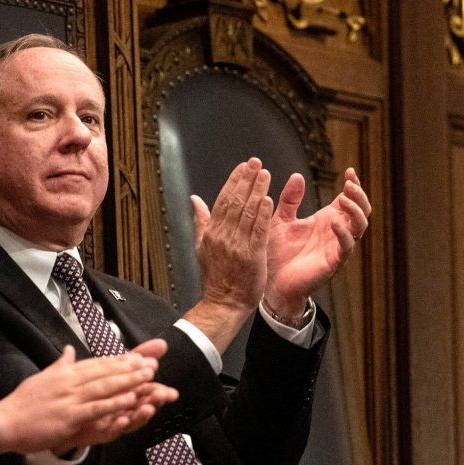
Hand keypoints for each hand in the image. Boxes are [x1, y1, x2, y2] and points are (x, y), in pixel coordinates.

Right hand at [0, 340, 173, 453]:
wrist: (5, 422)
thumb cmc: (22, 403)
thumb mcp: (42, 377)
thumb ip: (60, 364)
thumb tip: (69, 350)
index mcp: (64, 373)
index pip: (97, 363)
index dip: (119, 360)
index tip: (139, 357)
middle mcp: (69, 382)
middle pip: (105, 372)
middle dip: (130, 368)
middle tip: (152, 363)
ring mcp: (70, 399)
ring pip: (105, 387)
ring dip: (128, 381)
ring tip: (148, 377)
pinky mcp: (69, 416)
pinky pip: (96, 408)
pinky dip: (114, 403)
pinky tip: (129, 399)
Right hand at [184, 158, 272, 351]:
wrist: (224, 302)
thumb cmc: (216, 276)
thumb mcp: (202, 246)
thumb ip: (201, 220)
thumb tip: (194, 200)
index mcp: (212, 232)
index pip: (223, 200)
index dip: (234, 181)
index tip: (244, 166)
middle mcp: (223, 236)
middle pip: (235, 202)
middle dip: (246, 180)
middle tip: (256, 162)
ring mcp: (237, 245)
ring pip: (247, 213)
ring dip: (257, 191)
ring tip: (265, 174)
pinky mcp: (251, 256)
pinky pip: (257, 232)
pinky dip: (262, 215)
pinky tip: (268, 200)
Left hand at [264, 167, 371, 314]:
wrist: (270, 282)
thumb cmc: (276, 252)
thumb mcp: (281, 220)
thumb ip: (290, 200)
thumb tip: (297, 176)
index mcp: (326, 220)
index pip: (348, 199)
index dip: (353, 185)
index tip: (349, 170)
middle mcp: (336, 232)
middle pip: (361, 210)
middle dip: (359, 195)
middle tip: (350, 184)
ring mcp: (336, 247)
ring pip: (359, 227)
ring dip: (356, 211)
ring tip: (344, 198)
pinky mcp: (333, 262)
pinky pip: (346, 247)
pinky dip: (344, 233)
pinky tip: (334, 222)